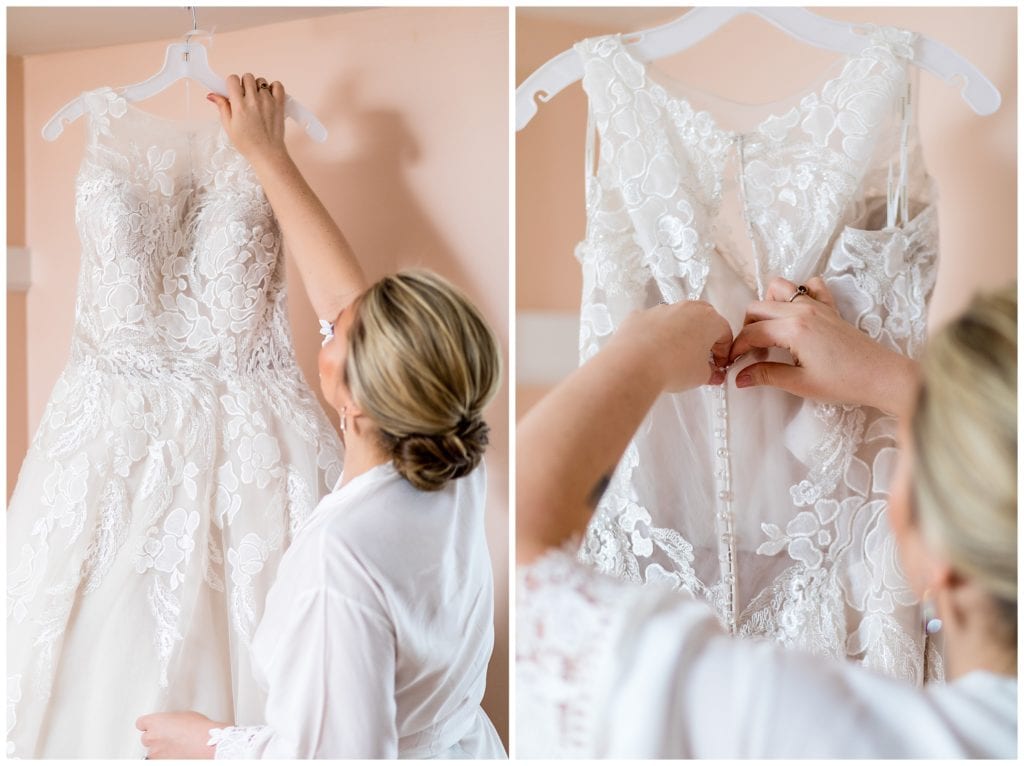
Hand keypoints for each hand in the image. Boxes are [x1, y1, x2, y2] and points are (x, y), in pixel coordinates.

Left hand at [136, 711, 225, 758]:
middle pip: (146, 737)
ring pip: (152, 750)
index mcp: (154, 722)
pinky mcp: (161, 762)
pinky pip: (159, 758)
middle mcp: (151, 737)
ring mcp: (155, 752)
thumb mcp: (183, 715)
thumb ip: (170, 720)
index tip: (152, 725)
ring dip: (160, 748)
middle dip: (155, 737)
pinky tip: (177, 751)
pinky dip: (166, 756)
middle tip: (168, 735)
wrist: (204, 742)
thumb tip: (170, 724)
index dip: (148, 724)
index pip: (141, 723)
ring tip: (175, 744)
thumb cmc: (197, 728)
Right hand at [207, 73, 286, 164]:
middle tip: (244, 97)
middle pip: (247, 77)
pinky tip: (269, 96)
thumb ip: (222, 107)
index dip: (231, 84)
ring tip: (257, 100)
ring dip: (258, 87)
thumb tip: (212, 95)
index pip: (233, 79)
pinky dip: (273, 87)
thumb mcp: (229, 127)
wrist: (267, 154)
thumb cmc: (248, 144)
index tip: (233, 91)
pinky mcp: (280, 105)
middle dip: (244, 84)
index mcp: (239, 106)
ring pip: (261, 81)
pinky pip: (278, 85)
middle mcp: (254, 101)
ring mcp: (268, 102)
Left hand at [615, 300, 733, 392]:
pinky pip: (652, 324)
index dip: (723, 352)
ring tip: (673, 357)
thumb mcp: (701, 376)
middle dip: (702, 338)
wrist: (634, 365)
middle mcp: (686, 308)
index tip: (717, 365)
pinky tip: (652, 353)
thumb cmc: (671, 367)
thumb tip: (710, 374)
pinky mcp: (639, 316)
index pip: (724, 333)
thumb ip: (711, 373)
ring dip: (677, 334)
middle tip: (699, 358)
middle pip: (701, 320)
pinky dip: (654, 335)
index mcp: (708, 319)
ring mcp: (661, 310)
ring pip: (675, 320)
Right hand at [729, 276, 917, 415]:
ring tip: (769, 330)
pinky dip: (798, 293)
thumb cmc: (844, 382)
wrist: (880, 376)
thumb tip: (740, 378)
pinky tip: (796, 314)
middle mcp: (802, 310)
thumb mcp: (800, 384)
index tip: (732, 362)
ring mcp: (817, 305)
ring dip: (767, 305)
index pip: (752, 333)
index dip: (737, 348)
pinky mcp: (829, 308)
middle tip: (750, 351)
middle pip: (758, 307)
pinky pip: (809, 287)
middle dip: (747, 328)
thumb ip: (767, 375)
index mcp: (793, 329)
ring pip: (779, 288)